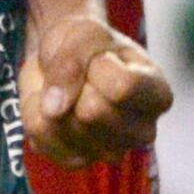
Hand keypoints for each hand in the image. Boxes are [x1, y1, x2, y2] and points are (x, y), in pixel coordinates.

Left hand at [20, 13, 170, 166]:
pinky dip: (36, 114)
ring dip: (53, 99)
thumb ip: (72, 61)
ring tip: (68, 88)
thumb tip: (53, 109)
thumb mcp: (85, 33)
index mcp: (157, 96)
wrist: (64, 55)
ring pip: (65, 127)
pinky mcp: (77, 160)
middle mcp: (142, 131)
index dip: (98, 65)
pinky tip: (53, 105)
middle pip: (93, 113)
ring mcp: (111, 151)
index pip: (123, 87)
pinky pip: (43, 138)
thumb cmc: (87, 42)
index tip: (100, 57)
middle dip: (75, 84)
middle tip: (82, 76)